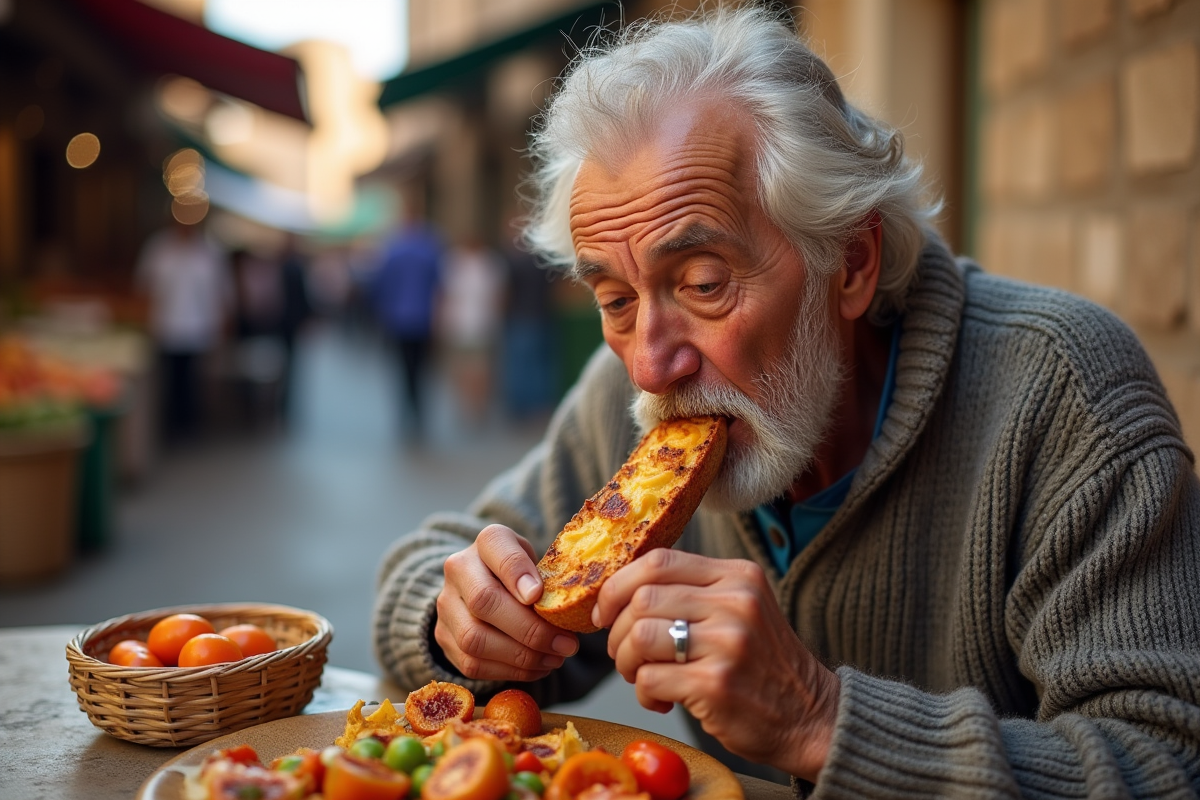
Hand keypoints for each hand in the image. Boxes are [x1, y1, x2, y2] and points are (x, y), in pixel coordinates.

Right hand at [436, 524, 579, 681]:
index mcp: (487, 542)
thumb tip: (563, 610)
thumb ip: (548, 577)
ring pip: (475, 639)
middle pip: (484, 601)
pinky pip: (472, 664)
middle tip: (566, 645)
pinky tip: (536, 667)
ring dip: (521, 656)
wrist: (484, 584)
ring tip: (555, 659)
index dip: (516, 574)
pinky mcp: (444, 637)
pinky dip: (509, 671)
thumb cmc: (524, 573)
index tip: (538, 596)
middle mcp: (458, 569)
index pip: (498, 551)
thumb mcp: (538, 560)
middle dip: (529, 629)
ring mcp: (446, 605)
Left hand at [592, 549, 838, 782]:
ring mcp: (727, 643)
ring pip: (639, 636)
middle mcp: (735, 602)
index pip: (658, 560)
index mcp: (737, 576)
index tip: (606, 610)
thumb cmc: (762, 664)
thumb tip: (620, 590)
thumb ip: (692, 591)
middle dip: (617, 630)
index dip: (618, 584)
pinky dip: (643, 693)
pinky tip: (662, 700)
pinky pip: (649, 678)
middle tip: (624, 654)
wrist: (810, 716)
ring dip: (625, 662)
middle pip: (641, 598)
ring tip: (641, 677)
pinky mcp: (716, 684)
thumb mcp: (741, 609)